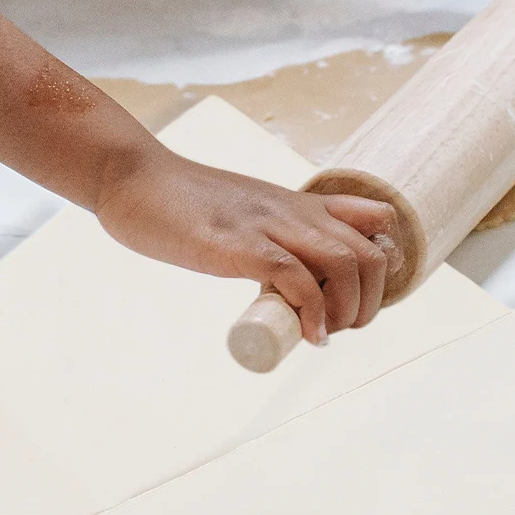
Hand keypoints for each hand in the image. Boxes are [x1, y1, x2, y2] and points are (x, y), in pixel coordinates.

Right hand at [95, 143, 401, 345]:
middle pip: (370, 254)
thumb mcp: (245, 211)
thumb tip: (287, 275)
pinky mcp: (239, 245)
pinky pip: (296, 277)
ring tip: (325, 335)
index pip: (375, 220)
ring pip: (346, 264)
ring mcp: (268, 226)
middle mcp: (294, 212)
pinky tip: (309, 336)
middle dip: (369, 303)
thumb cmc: (180, 202)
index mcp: (298, 204)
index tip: (358, 296)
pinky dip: (313, 314)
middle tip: (340, 328)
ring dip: (349, 313)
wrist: (132, 178)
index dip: (382, 264)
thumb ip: (269, 232)